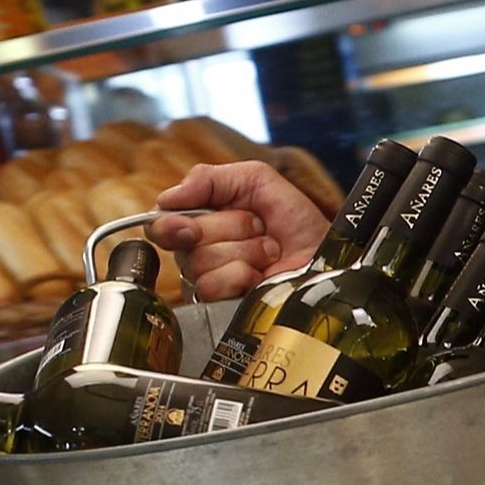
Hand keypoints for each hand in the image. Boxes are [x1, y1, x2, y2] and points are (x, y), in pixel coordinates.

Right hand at [149, 158, 332, 301]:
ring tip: (266, 251)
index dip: (169, 223)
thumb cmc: (295, 221)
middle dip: (229, 227)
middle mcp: (198, 251)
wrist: (325, 254)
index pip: (159, 222)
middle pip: (180, 240)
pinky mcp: (222, 306)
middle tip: (257, 228)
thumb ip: (209, 178)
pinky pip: (212, 286)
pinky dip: (242, 274)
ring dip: (243, 250)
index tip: (190, 224)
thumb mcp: (256, 180)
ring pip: (199, 262)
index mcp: (200, 219)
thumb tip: (167, 198)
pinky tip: (260, 274)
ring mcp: (209, 280)